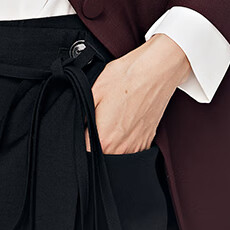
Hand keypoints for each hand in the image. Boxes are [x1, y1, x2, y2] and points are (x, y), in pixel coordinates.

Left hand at [83, 34, 190, 153]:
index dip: (78, 143)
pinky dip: (123, 140)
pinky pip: (129, 149)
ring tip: (110, 120)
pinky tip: (122, 122)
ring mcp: (136, 147)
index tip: (79, 132)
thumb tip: (74, 126)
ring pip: (115, 155)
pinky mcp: (147, 141)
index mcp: (104, 139)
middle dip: (93, 143)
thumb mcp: (93, 91)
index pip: (84, 154)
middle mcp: (121, 148)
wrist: (155, 71)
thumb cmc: (125, 77)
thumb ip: (80, 115)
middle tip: (94, 122)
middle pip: (100, 157)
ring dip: (109, 143)